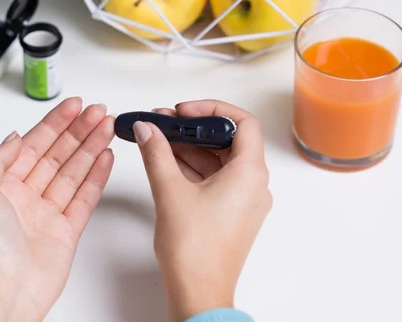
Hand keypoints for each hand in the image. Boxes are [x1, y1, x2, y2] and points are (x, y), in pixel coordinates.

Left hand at [0, 97, 114, 321]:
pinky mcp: (67, 230)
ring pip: (75, 172)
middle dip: (79, 131)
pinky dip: (97, 177)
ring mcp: (48, 212)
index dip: (55, 123)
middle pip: (59, 154)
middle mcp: (26, 196)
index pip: (35, 145)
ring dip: (92, 148)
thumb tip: (15, 137)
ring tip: (107, 128)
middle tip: (98, 112)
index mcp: (4, 185)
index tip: (74, 106)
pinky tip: (106, 159)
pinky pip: (86, 197)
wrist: (5, 288)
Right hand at [133, 100, 271, 321]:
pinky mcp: (232, 213)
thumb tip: (147, 129)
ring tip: (159, 139)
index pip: (242, 122)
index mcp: (250, 173)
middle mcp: (254, 184)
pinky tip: (167, 161)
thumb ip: (157, 152)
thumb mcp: (170, 190)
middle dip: (194, 129)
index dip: (212, 109)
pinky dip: (194, 168)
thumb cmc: (195, 250)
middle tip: (165, 122)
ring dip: (191, 148)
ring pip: (220, 160)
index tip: (184, 111)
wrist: (199, 292)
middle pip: (229, 140)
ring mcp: (244, 200)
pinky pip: (216, 179)